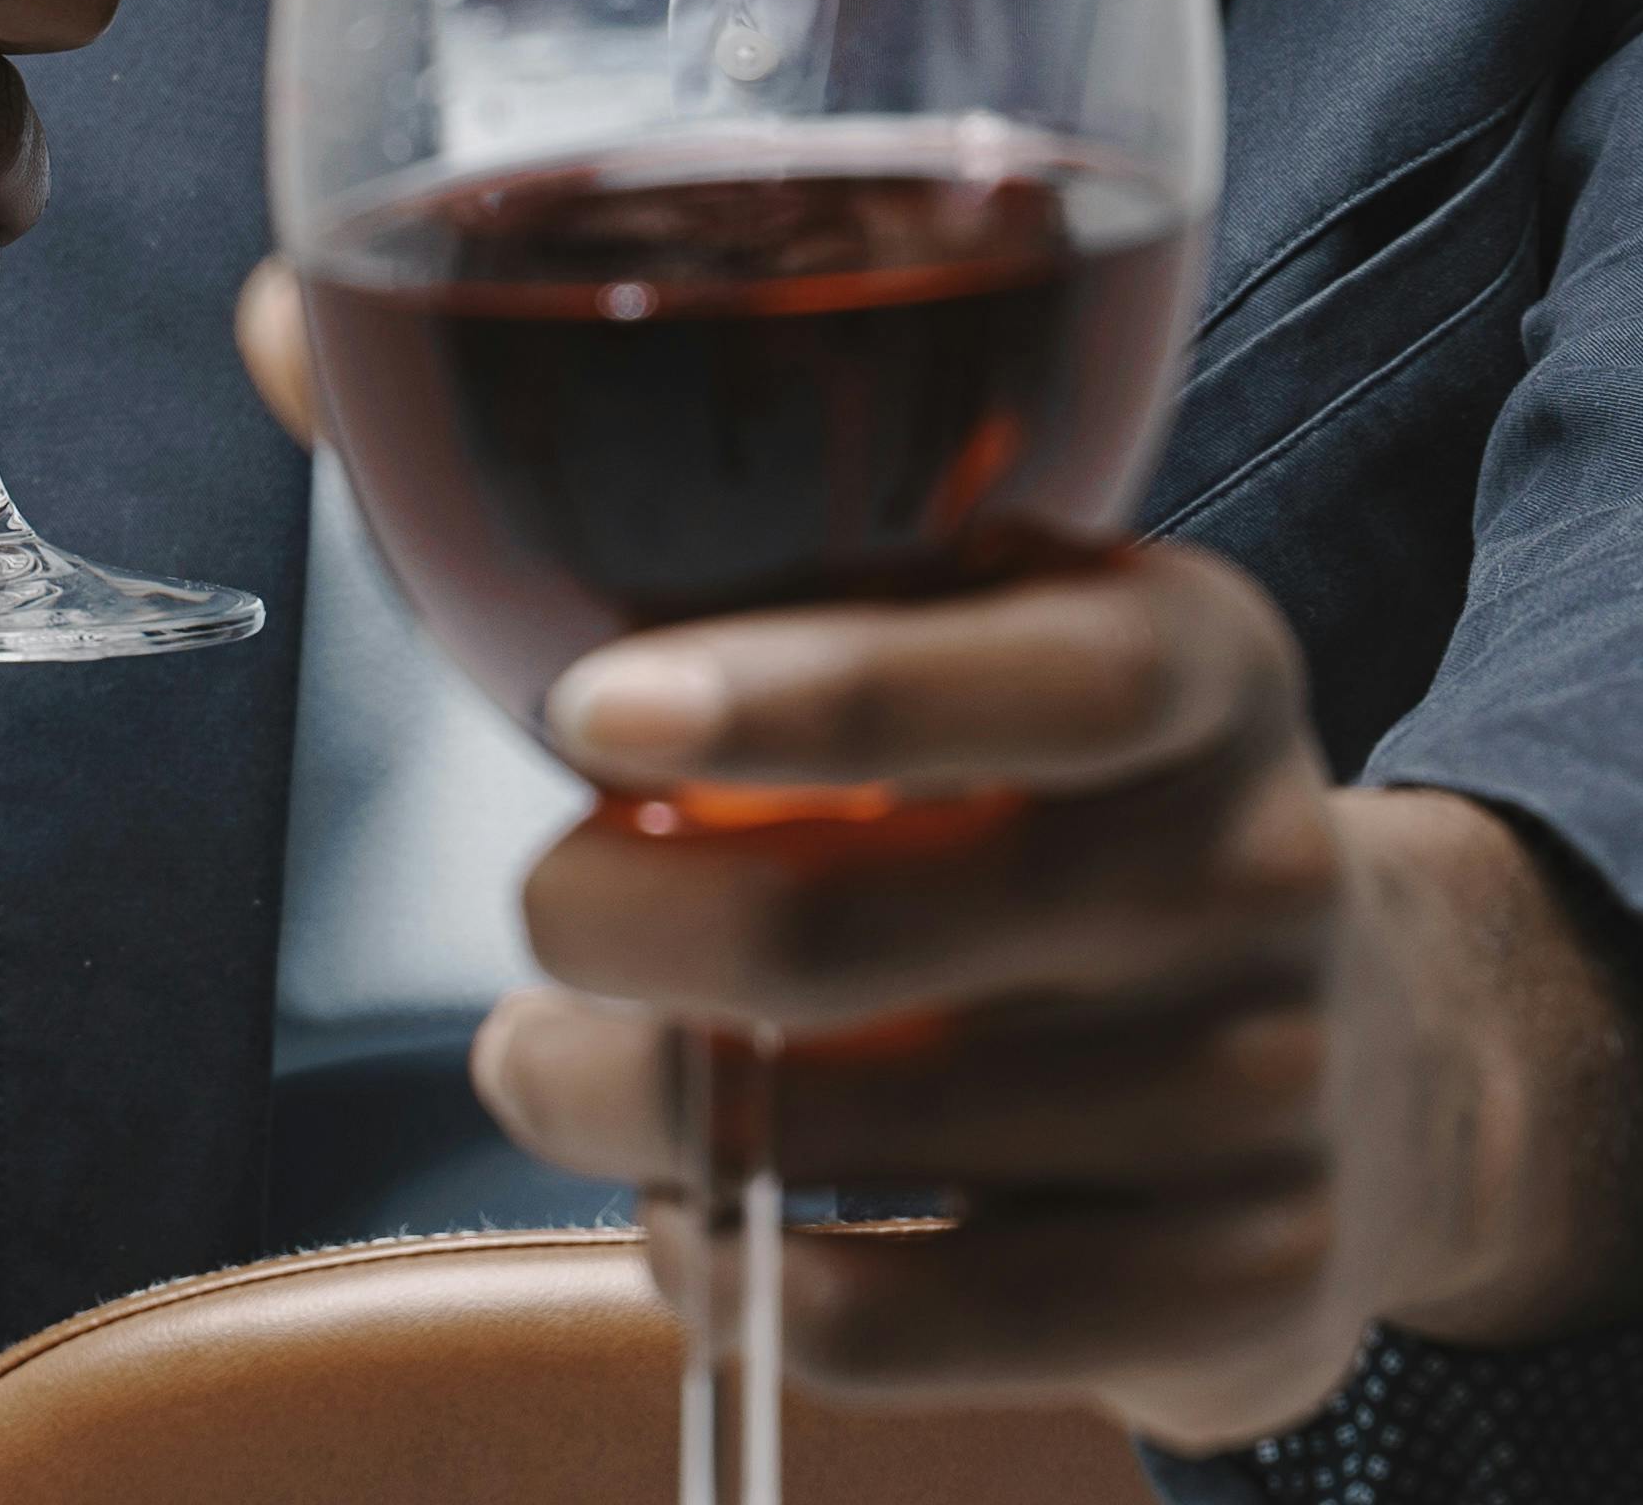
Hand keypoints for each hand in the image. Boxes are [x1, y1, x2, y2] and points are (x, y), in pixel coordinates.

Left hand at [467, 545, 1642, 1453]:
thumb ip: (653, 475)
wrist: (1360, 1056)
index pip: (1028, 671)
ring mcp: (1256, 1092)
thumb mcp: (949, 612)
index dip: (802, 696)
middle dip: (610, 931)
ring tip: (559, 1063)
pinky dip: (738, 1277)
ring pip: (832, 1138)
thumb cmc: (1045, 796)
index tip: (598, 708)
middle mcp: (1249, 861)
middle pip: (843, 933)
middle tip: (544, 910)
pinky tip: (704, 1217)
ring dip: (621, 1107)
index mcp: (1193, 655)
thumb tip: (281, 319)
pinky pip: (895, 1322)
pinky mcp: (1227, 1292)